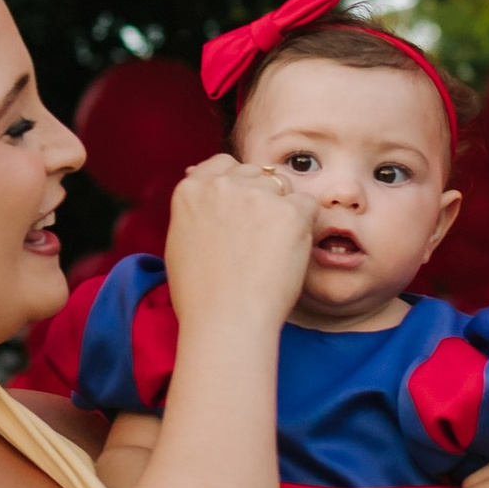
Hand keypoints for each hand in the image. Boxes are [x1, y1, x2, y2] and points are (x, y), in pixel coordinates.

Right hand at [162, 152, 314, 329]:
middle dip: (262, 197)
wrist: (227, 322)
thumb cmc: (201, 296)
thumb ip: (194, 210)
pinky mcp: (290, 211)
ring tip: (274, 250)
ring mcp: (257, 195)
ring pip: (283, 186)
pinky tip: (291, 253)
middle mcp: (222, 185)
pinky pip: (308, 206)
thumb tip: (200, 183)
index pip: (222, 164)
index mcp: (191, 189)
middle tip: (261, 238)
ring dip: (283, 210)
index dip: (237, 184)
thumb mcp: (180, 242)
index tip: (243, 209)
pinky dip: (306, 226)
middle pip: (255, 173)